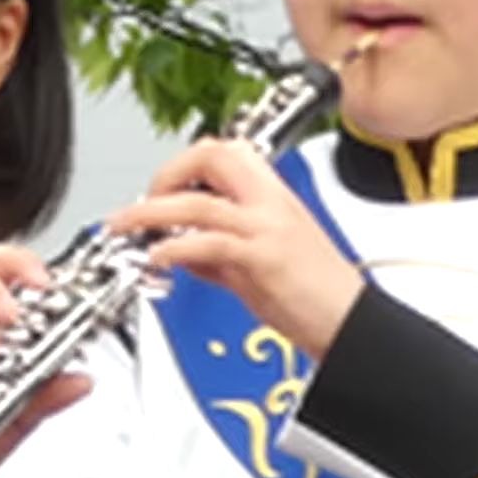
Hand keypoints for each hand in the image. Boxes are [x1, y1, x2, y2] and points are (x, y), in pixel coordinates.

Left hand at [105, 140, 366, 355]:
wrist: (352, 325)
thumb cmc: (318, 297)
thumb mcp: (262, 264)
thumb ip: (220, 252)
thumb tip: (181, 247)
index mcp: (275, 196)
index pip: (225, 152)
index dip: (184, 163)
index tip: (160, 188)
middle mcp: (272, 204)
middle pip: (213, 156)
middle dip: (166, 173)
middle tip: (141, 201)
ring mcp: (268, 229)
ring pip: (199, 200)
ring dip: (151, 211)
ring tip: (125, 226)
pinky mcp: (264, 260)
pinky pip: (209, 242)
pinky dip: (175, 248)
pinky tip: (159, 258)